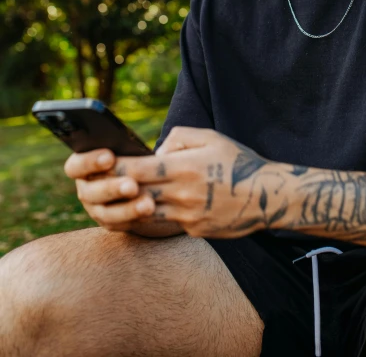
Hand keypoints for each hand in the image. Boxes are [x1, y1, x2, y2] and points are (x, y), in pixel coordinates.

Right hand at [64, 149, 156, 231]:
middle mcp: (86, 187)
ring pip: (105, 213)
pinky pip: (118, 225)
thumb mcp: (143, 143)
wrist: (151, 177)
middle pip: (90, 192)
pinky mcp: (110, 221)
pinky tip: (150, 213)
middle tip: (132, 185)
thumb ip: (149, 141)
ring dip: (127, 209)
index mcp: (84, 163)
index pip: (76, 165)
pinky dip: (133, 219)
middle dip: (112, 188)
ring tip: (148, 204)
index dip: (90, 162)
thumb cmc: (143, 153)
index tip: (110, 157)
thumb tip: (160, 150)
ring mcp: (96, 207)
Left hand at [116, 126, 292, 237]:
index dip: (114, 167)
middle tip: (97, 182)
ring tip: (115, 199)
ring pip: (146, 213)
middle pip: (136, 193)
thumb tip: (156, 150)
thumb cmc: (237, 161)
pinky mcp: (193, 231)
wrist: (266, 195)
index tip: (99, 163)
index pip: (137, 169)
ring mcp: (187, 216)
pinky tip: (141, 212)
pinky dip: (150, 218)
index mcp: (184, 166)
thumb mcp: (210, 137)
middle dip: (115, 188)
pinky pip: (164, 224)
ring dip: (129, 207)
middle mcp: (182, 193)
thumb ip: (179, 137)